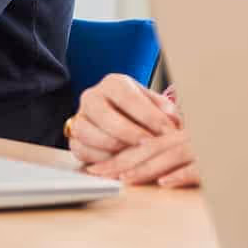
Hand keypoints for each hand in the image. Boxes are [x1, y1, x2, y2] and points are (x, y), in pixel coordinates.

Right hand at [68, 76, 196, 186]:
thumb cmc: (139, 112)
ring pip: (89, 134)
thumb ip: (165, 110)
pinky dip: (101, 160)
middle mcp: (92, 97)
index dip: (149, 116)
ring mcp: (79, 118)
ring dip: (114, 148)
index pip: (129, 97)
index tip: (167, 130)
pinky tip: (121, 164)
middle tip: (150, 145)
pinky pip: (83, 151)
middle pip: (105, 116)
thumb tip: (174, 120)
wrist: (117, 120)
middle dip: (130, 133)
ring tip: (136, 155)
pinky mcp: (74, 140)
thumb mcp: (154, 104)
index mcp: (113, 83)